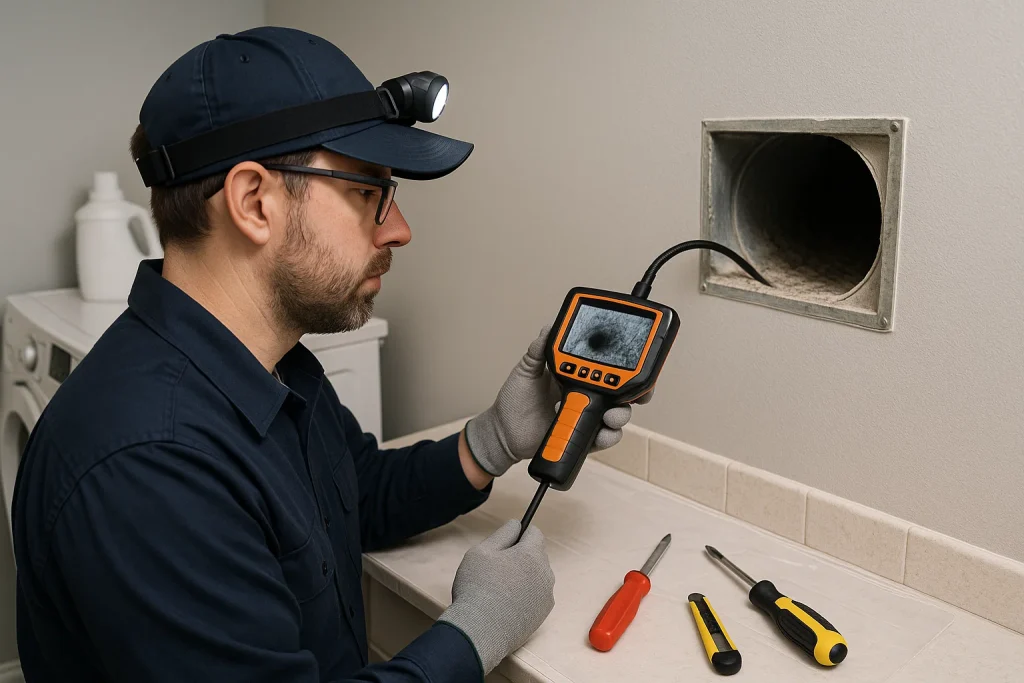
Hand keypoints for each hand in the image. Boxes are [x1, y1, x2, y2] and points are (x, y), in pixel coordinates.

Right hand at [438, 520, 554, 673]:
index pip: (535, 533)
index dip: (520, 534)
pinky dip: (525, 596)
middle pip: (536, 555)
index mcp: (532, 554)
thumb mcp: (482, 550)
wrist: (480, 631)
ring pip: (536, 576)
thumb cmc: (477, 588)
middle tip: (497, 568)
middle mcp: (545, 573)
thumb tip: (516, 524)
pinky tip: (505, 604)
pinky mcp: (543, 614)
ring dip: (523, 576)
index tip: (507, 541)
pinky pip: (536, 596)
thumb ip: (503, 533)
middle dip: (520, 556)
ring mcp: (546, 596)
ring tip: (499, 589)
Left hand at [464, 325, 639, 475]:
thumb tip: (549, 328)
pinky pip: (603, 437)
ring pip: (616, 416)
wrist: (503, 433)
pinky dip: (608, 436)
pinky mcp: (583, 438)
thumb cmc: (514, 400)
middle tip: (632, 396)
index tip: (634, 364)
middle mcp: (585, 395)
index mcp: (575, 376)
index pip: (606, 370)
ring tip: (611, 417)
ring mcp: (585, 416)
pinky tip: (602, 433)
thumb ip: (538, 351)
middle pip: (619, 394)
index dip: (623, 368)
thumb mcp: (526, 370)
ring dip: (620, 416)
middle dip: (632, 395)